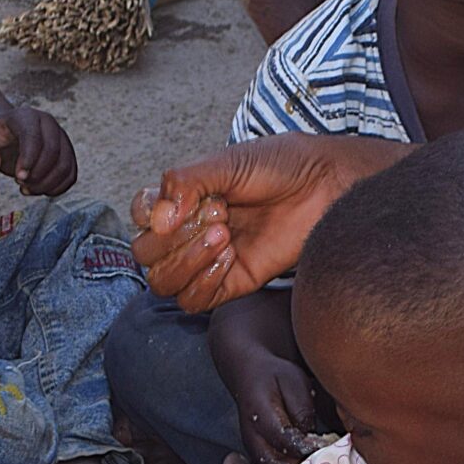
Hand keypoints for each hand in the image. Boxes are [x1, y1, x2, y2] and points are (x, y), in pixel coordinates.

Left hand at [0, 105, 76, 195]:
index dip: (28, 160)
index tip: (18, 179)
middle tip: (20, 184)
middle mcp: (49, 124)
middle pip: (53, 152)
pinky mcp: (67, 154)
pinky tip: (39, 190)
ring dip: (47, 184)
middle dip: (37, 174)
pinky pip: (71, 175)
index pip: (34, 137)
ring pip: (65, 166)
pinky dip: (57, 188)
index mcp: (26, 116)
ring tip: (27, 189)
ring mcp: (61, 138)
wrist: (6, 136)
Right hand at [131, 134, 398, 311]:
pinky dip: (203, 282)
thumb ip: (186, 182)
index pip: (140, 216)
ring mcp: (208, 260)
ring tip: (224, 236)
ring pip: (164, 282)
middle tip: (217, 214)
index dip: (150, 212)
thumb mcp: (227, 162)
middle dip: (174, 237)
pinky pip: (194, 301)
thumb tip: (158, 220)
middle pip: (146, 254)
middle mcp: (190, 232)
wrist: (324, 186)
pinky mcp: (232, 283)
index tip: (184, 200)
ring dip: (186, 261)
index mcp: (183, 200)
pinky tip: (229, 258)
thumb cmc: (279, 167)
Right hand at [219, 344, 322, 463]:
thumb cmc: (275, 377)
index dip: (306, 447)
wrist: (250, 376)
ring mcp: (253, 450)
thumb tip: (312, 434)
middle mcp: (252, 437)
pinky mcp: (258, 456)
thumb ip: (302, 408)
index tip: (326, 449)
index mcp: (260, 414)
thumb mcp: (294, 381)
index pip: (283, 438)